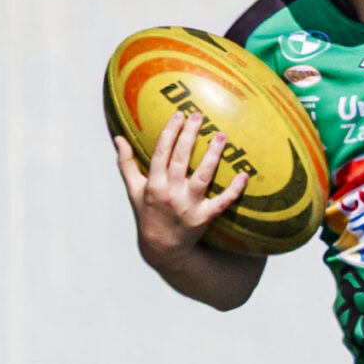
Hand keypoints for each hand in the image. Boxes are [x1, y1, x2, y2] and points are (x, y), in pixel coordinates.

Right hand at [114, 112, 245, 270]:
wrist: (162, 247)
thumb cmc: (148, 214)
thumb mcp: (133, 190)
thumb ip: (126, 163)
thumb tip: (118, 138)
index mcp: (153, 184)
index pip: (161, 152)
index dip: (170, 132)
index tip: (178, 115)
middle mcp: (170, 193)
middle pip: (180, 159)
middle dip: (190, 135)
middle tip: (199, 116)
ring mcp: (189, 205)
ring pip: (203, 176)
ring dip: (213, 156)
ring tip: (221, 136)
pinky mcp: (205, 217)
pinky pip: (222, 202)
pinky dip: (234, 190)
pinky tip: (244, 175)